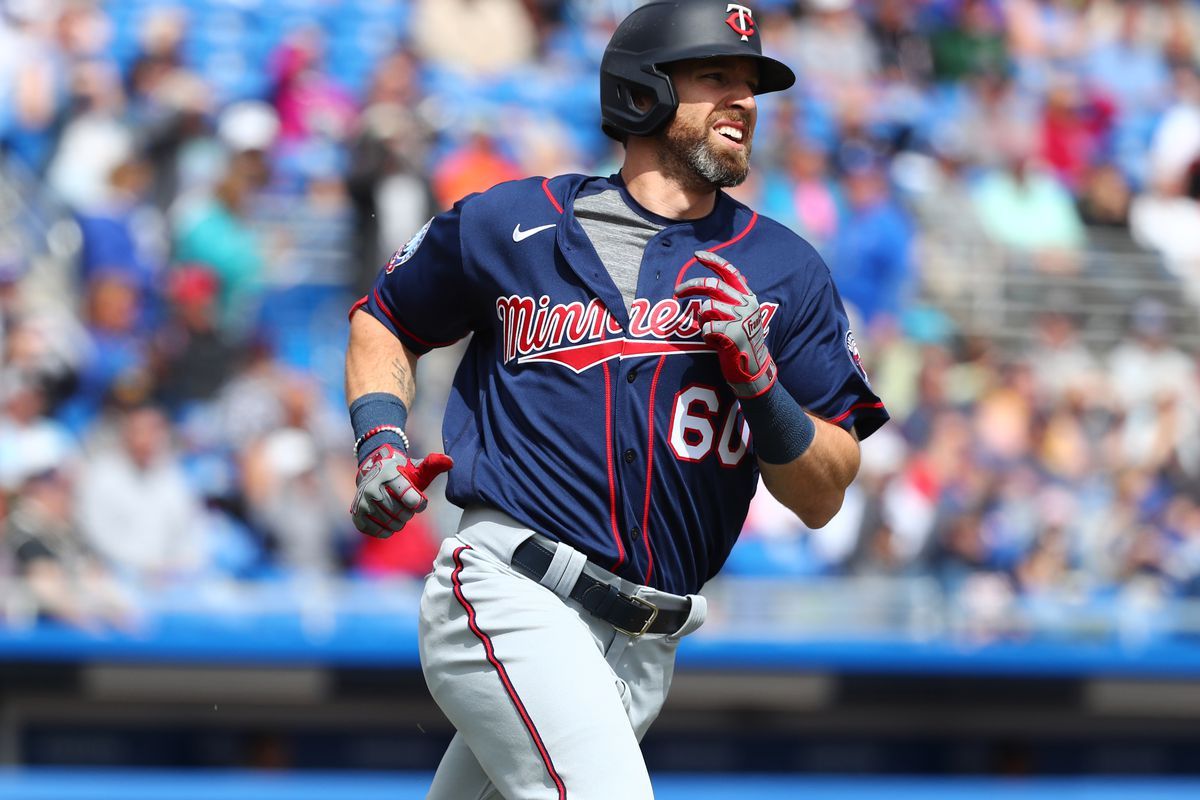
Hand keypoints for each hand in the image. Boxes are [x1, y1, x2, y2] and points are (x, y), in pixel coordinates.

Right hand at [351, 443, 452, 537]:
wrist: (372, 473)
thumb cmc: (401, 474)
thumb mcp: (416, 468)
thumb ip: (433, 464)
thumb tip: (450, 461)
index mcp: (388, 474)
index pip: (411, 499)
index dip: (419, 504)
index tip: (418, 501)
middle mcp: (372, 488)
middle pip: (402, 514)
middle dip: (409, 513)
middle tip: (406, 507)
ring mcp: (362, 502)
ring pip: (391, 524)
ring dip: (400, 522)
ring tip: (398, 513)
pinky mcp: (356, 515)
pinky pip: (378, 531)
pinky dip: (386, 530)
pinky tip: (388, 521)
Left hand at [675, 250, 776, 398]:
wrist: (752, 368)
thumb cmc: (739, 341)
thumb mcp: (740, 315)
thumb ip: (728, 300)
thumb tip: (707, 286)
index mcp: (747, 297)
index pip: (729, 272)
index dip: (713, 260)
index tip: (696, 254)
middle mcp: (746, 304)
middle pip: (713, 285)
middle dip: (691, 286)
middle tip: (677, 291)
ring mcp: (741, 318)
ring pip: (707, 308)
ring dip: (702, 320)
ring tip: (712, 332)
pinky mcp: (734, 333)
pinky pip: (707, 328)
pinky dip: (706, 336)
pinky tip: (716, 343)